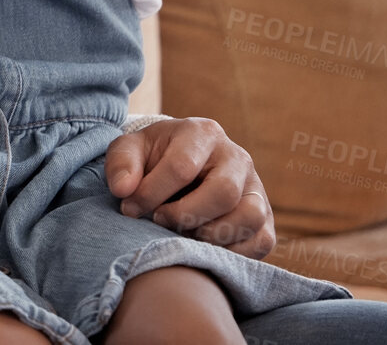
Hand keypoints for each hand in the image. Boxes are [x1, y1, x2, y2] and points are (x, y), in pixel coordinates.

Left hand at [106, 117, 274, 257]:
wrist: (178, 166)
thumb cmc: (152, 158)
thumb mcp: (129, 150)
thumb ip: (121, 164)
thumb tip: (123, 189)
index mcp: (203, 133)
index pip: (182, 167)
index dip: (151, 193)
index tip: (130, 208)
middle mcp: (237, 158)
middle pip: (223, 193)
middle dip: (184, 215)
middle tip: (158, 221)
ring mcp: (256, 188)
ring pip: (249, 217)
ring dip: (210, 235)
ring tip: (182, 234)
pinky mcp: (266, 217)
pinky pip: (261, 241)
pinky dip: (231, 252)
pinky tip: (201, 247)